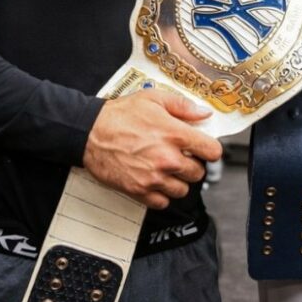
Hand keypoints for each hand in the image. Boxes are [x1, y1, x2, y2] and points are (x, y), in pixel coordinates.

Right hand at [82, 89, 221, 209]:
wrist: (89, 133)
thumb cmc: (119, 115)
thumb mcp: (153, 99)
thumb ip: (182, 106)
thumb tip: (204, 113)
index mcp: (175, 135)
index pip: (212, 151)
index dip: (210, 149)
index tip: (204, 148)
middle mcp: (167, 159)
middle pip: (198, 173)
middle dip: (192, 165)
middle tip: (180, 156)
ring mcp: (154, 178)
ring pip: (182, 190)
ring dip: (177, 181)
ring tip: (166, 169)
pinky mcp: (139, 191)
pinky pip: (162, 202)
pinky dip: (161, 195)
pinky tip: (155, 181)